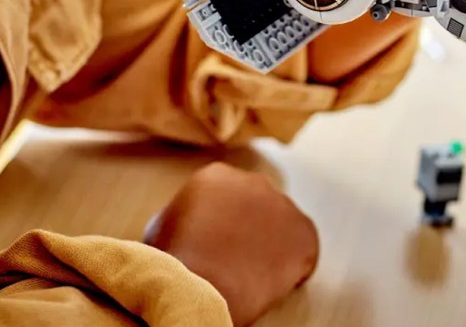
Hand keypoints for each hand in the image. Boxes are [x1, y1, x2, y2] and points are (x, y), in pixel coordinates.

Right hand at [144, 163, 319, 326]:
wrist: (199, 289)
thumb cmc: (173, 265)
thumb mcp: (160, 228)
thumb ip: (183, 215)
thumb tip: (190, 223)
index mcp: (216, 176)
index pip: (227, 195)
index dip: (223, 222)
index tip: (217, 243)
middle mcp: (254, 182)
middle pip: (257, 205)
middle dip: (250, 228)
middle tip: (237, 259)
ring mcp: (283, 205)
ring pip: (282, 226)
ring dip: (272, 246)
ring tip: (253, 274)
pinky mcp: (304, 233)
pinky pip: (303, 250)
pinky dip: (294, 268)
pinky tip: (272, 283)